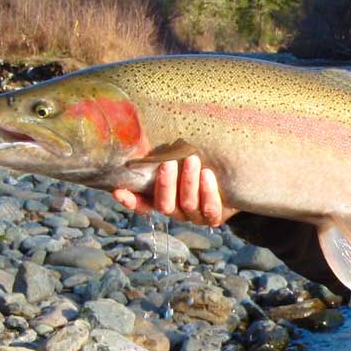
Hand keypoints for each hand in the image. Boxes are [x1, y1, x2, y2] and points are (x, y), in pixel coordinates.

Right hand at [112, 156, 237, 226]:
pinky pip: (210, 209)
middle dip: (165, 184)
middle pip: (165, 205)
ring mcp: (194, 216)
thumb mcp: (179, 159)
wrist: (231, 180)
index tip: (119, 191)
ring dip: (188, 182)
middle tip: (168, 163)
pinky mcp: (214, 217)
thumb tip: (141, 133)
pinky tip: (207, 174)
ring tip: (192, 160)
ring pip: (187, 204)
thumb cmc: (199, 164)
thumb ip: (163, 154)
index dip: (131, 201)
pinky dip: (208, 191)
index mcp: (162, 199)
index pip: (142, 205)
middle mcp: (176, 211)